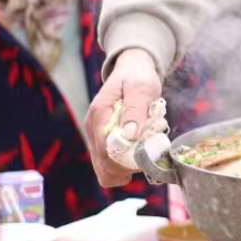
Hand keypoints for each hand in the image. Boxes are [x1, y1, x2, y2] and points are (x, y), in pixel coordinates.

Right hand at [85, 49, 162, 188]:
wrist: (132, 69)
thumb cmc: (138, 76)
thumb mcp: (142, 86)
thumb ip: (136, 108)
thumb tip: (130, 134)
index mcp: (99, 114)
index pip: (106, 152)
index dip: (126, 161)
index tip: (146, 155)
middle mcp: (93, 128)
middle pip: (103, 167)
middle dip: (127, 168)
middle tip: (147, 154)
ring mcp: (96, 136)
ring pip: (105, 170)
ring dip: (126, 168)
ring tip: (143, 151)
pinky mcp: (102, 141)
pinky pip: (109, 165)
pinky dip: (124, 165)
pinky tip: (137, 152)